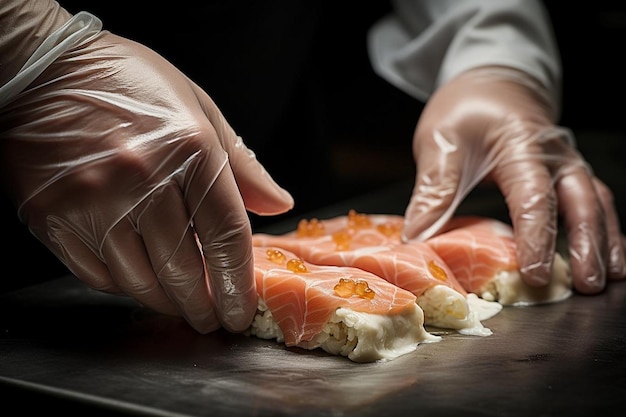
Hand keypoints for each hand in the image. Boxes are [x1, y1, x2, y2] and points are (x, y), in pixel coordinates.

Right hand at [0, 31, 292, 332]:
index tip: (241, 310)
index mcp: (190, 147)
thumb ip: (241, 164)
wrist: (44, 69)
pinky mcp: (54, 215)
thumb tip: (279, 204)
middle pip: (184, 268)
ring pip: (139, 280)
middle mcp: (142, 177)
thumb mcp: (199, 109)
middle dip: (204, 306)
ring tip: (179, 305)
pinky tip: (139, 282)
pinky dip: (123, 287)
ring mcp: (94, 199)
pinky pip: (97, 273)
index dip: (238, 283)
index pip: (226, 235)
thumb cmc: (129, 83)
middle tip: (212, 319)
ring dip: (166, 302)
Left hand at [402, 66, 625, 293]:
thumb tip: (418, 238)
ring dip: (603, 240)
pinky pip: (591, 200)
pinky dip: (601, 229)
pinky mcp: (566, 172)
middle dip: (586, 244)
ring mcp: (565, 163)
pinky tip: (605, 256)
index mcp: (520, 144)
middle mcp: (553, 154)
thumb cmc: (464, 110)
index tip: (534, 272)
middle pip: (580, 199)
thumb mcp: (440, 141)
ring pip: (594, 202)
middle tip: (587, 284)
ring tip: (605, 278)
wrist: (490, 81)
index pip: (533, 194)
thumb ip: (433, 189)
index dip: (536, 236)